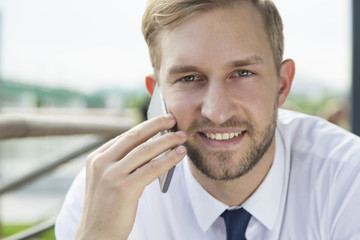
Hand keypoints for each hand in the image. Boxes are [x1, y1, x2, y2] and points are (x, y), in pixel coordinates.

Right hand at [75, 113, 186, 239]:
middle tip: (173, 118)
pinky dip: (169, 158)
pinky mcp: (124, 188)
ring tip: (181, 136)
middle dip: (156, 125)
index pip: (125, 137)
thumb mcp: (107, 179)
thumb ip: (122, 162)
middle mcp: (101, 163)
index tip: (160, 120)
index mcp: (96, 158)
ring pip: (146, 150)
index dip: (145, 126)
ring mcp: (111, 175)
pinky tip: (179, 154)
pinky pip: (152, 168)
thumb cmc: (107, 208)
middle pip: (135, 137)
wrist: (96, 236)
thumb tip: (150, 146)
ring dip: (167, 140)